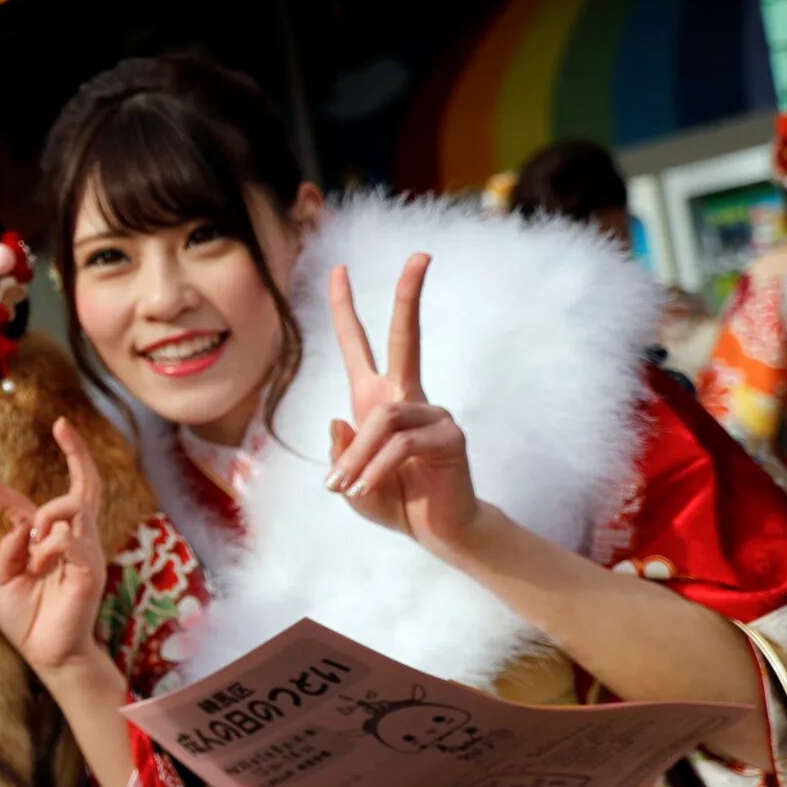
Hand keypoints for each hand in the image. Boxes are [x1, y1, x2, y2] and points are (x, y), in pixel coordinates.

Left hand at [0, 418, 112, 680]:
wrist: (49, 656)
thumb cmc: (27, 621)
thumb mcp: (1, 580)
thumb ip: (8, 548)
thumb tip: (23, 523)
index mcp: (44, 543)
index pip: (22, 504)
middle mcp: (70, 541)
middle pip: (81, 486)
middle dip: (76, 452)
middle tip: (62, 424)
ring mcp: (84, 552)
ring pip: (71, 506)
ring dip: (45, 518)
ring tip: (34, 551)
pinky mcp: (90, 568)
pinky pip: (72, 538)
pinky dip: (52, 544)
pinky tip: (43, 562)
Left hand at [326, 257, 482, 557]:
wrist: (437, 531)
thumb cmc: (395, 501)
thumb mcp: (350, 481)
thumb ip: (340, 453)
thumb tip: (338, 419)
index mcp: (377, 400)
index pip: (359, 345)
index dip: (345, 309)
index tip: (337, 269)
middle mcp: (407, 397)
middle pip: (406, 337)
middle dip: (409, 296)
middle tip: (421, 255)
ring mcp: (433, 413)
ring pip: (382, 418)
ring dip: (356, 457)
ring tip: (342, 489)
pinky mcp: (449, 436)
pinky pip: (400, 444)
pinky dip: (375, 468)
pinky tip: (363, 490)